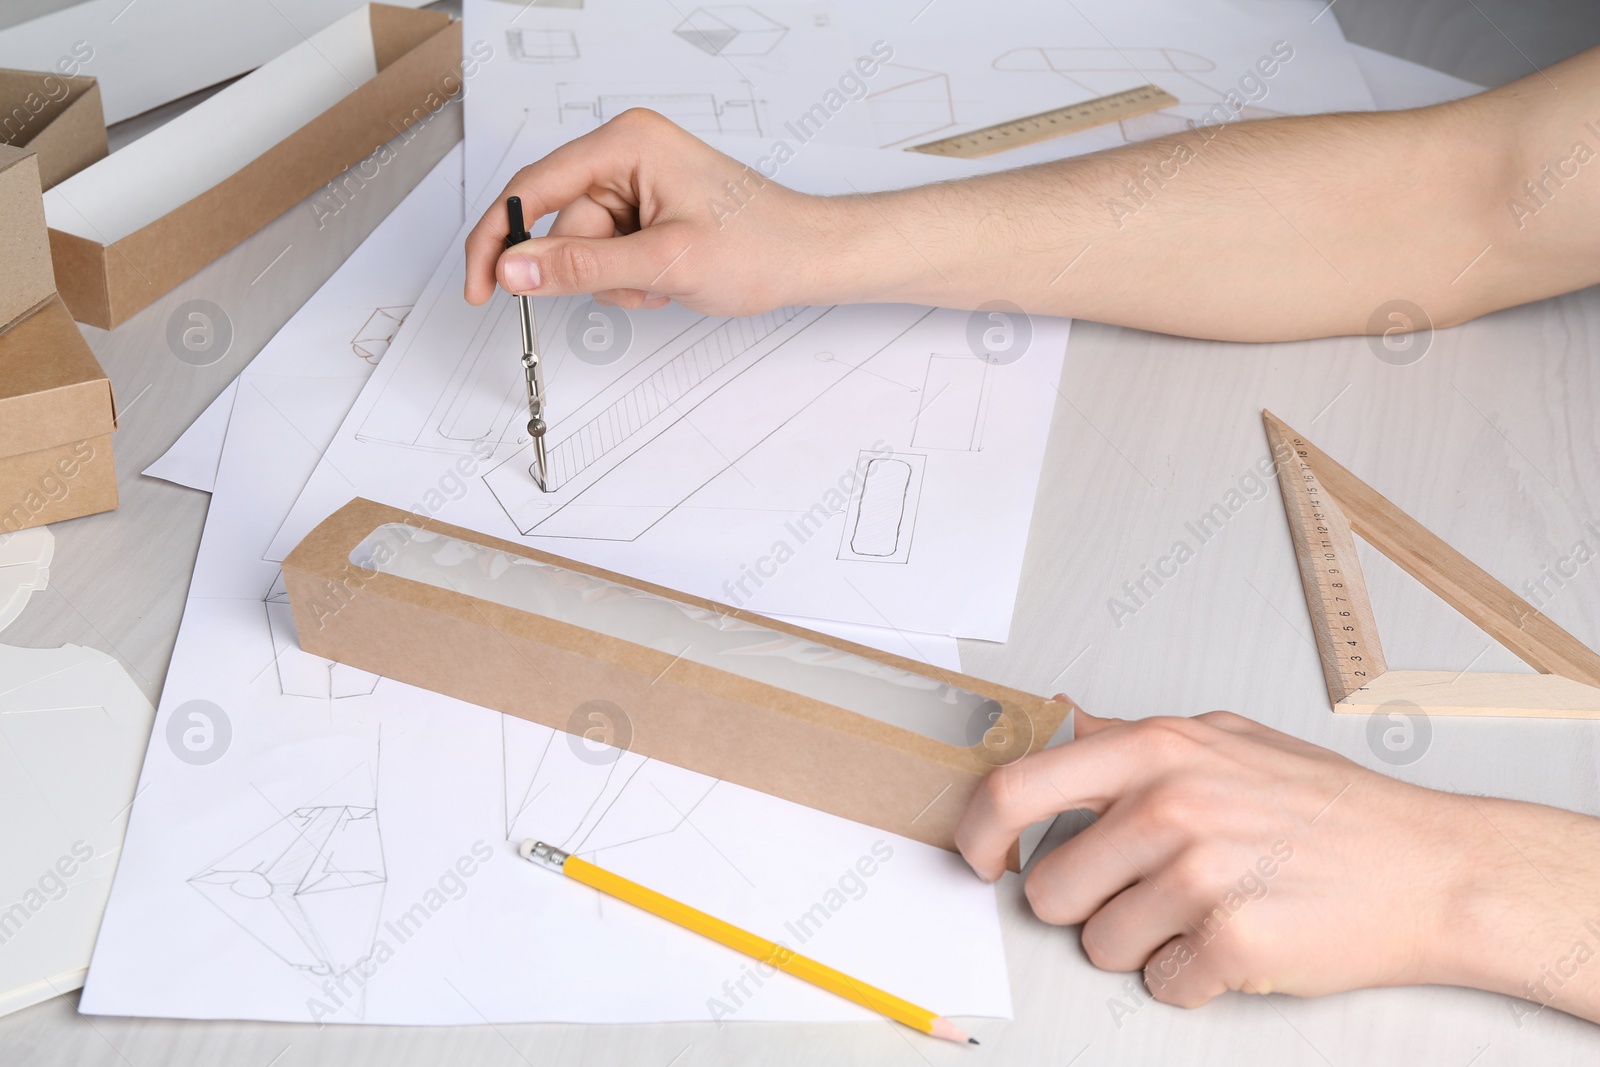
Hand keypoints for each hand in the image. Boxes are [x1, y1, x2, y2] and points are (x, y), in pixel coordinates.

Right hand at [463, 109, 847, 315]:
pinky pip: (611, 252)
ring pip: (585, 247)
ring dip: (618, 279)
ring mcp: (638, 181)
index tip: (481, 285)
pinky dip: (633, 277)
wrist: (811, 258)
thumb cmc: (761, 244)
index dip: (498, 240)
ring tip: (667, 278)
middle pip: (561, 225)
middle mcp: (626, 153)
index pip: (531, 189)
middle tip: (641, 281)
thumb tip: (515, 268)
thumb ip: (580, 267)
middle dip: (591, 268)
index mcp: (625, 143)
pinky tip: (671, 276)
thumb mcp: (662, 262)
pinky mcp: (649, 208)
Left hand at [956, 703, 1599, 1019]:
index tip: (981, 858)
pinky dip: (1191, 978)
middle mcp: (1169, 805)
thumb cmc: (1329, 808)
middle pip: (1048, 890)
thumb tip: (1060, 724)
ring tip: (1204, 912)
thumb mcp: (1226, 738)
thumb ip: (1134, 736)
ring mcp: (1199, 874)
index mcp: (1156, 749)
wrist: (1433, 867)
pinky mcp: (1232, 942)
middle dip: (1082, 904)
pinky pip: (1160, 986)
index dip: (978, 833)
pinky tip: (1234, 943)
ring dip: (1142, 943)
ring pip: (1100, 945)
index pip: (1015, 789)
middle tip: (1144, 892)